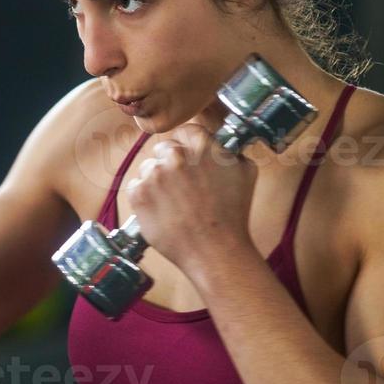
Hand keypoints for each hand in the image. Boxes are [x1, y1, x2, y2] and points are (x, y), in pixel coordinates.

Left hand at [123, 122, 256, 272]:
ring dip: (157, 181)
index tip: (190, 161)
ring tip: (174, 203)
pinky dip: (146, 198)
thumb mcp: (246, 172)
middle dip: (172, 164)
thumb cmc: (233, 215)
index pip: (186, 132)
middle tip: (182, 187)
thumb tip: (222, 146)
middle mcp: (175, 156)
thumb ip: (230, 152)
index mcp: (201, 145)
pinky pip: (137, 187)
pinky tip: (163, 211)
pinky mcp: (139, 194)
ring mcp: (154, 174)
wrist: (215, 250)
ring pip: (149, 168)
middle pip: (164, 149)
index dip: (188, 148)